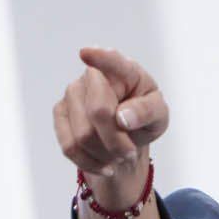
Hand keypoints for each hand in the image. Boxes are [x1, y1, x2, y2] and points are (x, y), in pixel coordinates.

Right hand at [53, 47, 169, 202]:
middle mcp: (93, 76)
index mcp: (125, 71)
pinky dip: (90, 162)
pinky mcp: (60, 113)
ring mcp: (73, 93)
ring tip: (118, 155)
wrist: (126, 136)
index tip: (86, 53)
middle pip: (98, 112)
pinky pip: (69, 146)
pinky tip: (105, 165)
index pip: (112, 61)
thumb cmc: (143, 118)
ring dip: (105, 154)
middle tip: (129, 152)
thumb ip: (147, 112)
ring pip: (82, 134)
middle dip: (117, 141)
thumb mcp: (159, 116)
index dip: (100, 58)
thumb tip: (123, 118)